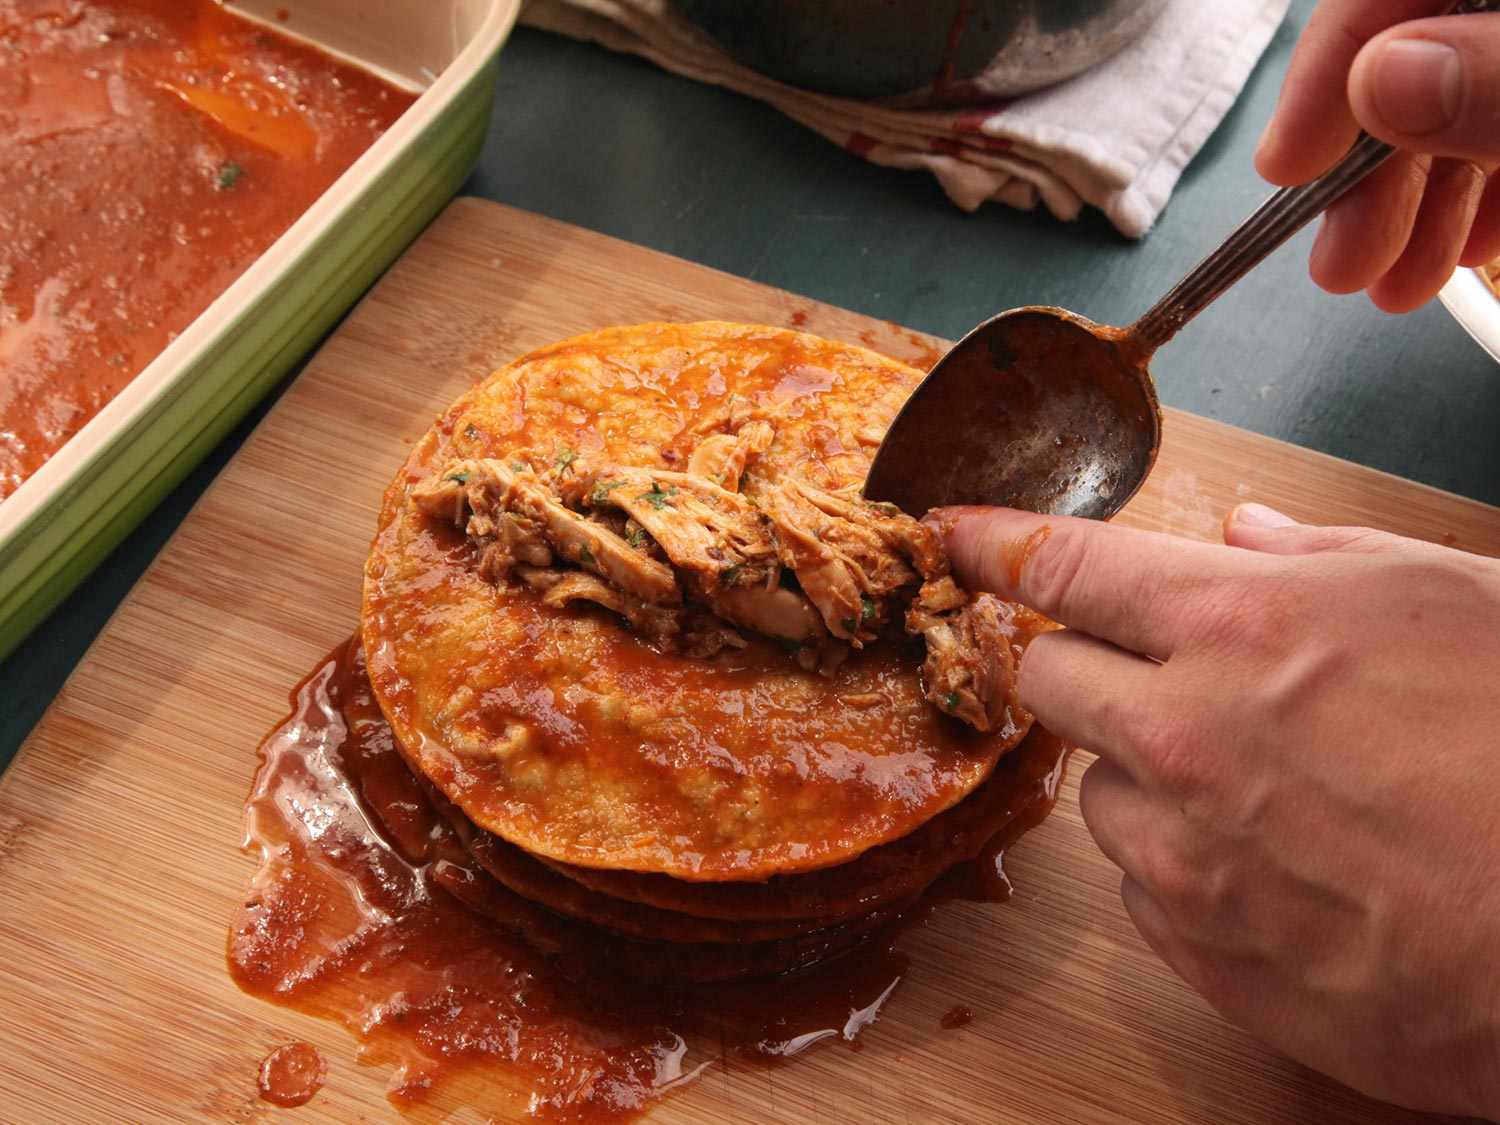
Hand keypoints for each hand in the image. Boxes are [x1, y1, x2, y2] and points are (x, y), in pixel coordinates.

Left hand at [936, 503, 1499, 1116]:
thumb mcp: (1448, 599)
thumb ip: (1318, 558)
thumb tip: (1242, 537)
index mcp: (1236, 625)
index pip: (1061, 565)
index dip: (992, 541)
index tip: (950, 535)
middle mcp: (1182, 735)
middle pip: (1045, 678)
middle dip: (1080, 663)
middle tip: (1152, 671)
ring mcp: (1182, 852)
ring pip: (1095, 787)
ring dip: (1144, 771)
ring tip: (1263, 784)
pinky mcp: (1201, 948)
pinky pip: (1138, 885)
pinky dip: (1180, 861)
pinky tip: (1275, 862)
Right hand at [1256, 0, 1499, 311]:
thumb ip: (1497, 72)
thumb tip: (1382, 82)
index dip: (1326, 76)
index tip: (1286, 167)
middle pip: (1410, 62)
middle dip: (1367, 175)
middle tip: (1340, 264)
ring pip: (1458, 111)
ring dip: (1416, 208)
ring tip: (1393, 287)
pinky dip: (1480, 197)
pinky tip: (1464, 249)